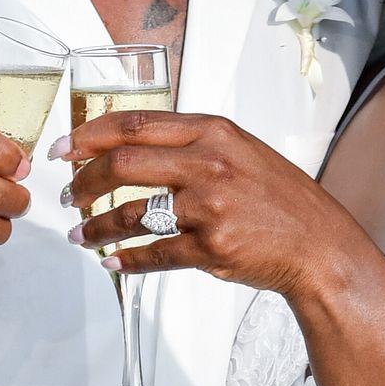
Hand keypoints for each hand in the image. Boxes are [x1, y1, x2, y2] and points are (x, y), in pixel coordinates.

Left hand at [55, 110, 342, 292]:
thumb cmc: (280, 199)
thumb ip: (192, 143)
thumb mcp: (241, 151)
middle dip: (84, 182)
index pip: (134, 123)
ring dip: (98, 228)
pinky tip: (114, 262)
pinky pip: (154, 254)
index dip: (89, 135)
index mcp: (213, 132)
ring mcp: (209, 207)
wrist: (318, 244)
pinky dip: (127, 260)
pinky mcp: (211, 248)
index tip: (65, 148)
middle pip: (122, 164)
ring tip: (82, 235)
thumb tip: (133, 145)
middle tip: (69, 195)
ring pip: (131, 214)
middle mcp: (209, 164)